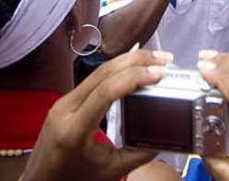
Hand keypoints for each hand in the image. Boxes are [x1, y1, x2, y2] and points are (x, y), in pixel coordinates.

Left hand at [20, 49, 168, 180]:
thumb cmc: (72, 180)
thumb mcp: (111, 171)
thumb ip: (140, 153)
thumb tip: (165, 136)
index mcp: (74, 130)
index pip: (105, 92)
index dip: (134, 77)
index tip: (159, 73)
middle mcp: (64, 109)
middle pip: (102, 74)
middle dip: (135, 61)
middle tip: (164, 59)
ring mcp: (62, 102)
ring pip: (97, 72)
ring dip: (127, 62)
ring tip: (154, 59)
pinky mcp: (66, 100)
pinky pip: (92, 78)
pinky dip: (116, 70)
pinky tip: (133, 66)